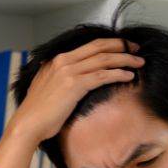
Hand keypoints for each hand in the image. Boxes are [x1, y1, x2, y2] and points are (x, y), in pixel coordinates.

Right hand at [9, 37, 144, 143]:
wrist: (28, 123)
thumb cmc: (38, 112)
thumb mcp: (46, 87)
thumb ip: (55, 77)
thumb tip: (62, 76)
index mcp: (57, 60)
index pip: (89, 46)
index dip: (109, 44)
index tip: (124, 47)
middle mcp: (63, 61)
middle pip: (99, 47)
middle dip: (121, 46)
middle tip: (136, 49)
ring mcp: (69, 71)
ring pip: (104, 59)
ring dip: (125, 59)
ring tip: (139, 62)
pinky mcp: (74, 85)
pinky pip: (102, 76)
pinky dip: (118, 74)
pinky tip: (129, 76)